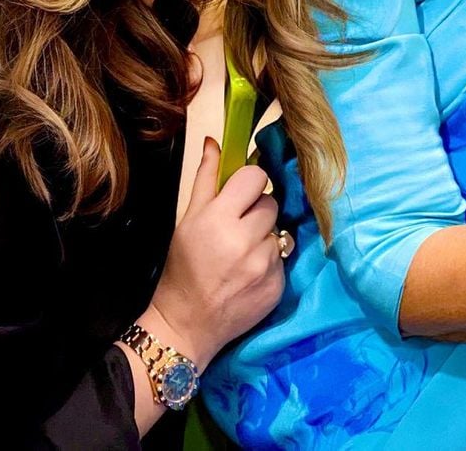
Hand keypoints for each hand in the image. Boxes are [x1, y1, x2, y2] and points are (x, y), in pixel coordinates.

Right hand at [144, 137, 284, 368]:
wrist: (188, 324)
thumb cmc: (183, 266)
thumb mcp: (187, 218)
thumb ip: (206, 178)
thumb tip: (215, 141)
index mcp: (219, 219)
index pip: (256, 177)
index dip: (248, 182)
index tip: (240, 193)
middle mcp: (245, 241)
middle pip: (270, 203)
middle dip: (256, 209)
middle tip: (237, 226)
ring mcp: (265, 266)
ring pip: (277, 231)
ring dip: (263, 236)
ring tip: (241, 252)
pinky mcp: (278, 286)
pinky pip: (282, 258)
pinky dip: (269, 261)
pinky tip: (249, 272)